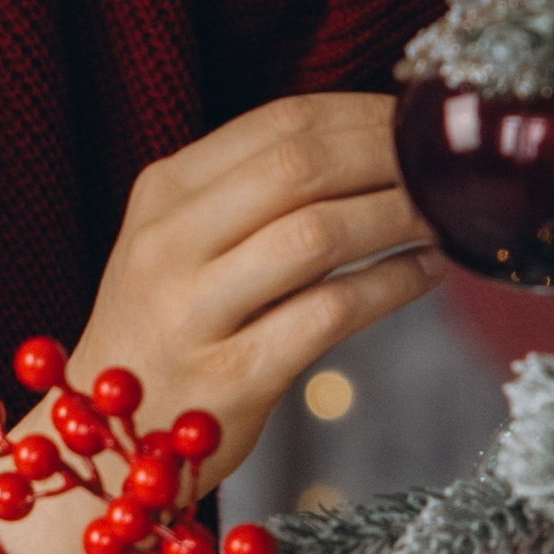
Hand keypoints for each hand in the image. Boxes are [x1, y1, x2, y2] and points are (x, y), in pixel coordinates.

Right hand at [0, 93, 444, 553]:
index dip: (362, 114)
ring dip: (398, 215)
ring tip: (446, 213)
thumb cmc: (166, 330)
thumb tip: (376, 145)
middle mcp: (168, 242)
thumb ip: (251, 194)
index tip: (420, 121)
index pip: (276, 124)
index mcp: (163, 192)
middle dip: (389, 156)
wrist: (105, 439)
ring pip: (316, 234)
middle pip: (299, 167)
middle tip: (449, 163)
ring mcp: (193, 311)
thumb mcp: (181, 242)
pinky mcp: (231, 377)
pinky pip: (329, 314)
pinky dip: (392, 285)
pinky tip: (428, 273)